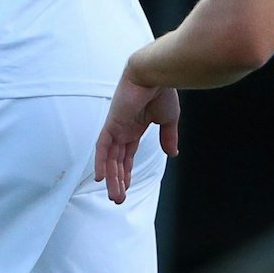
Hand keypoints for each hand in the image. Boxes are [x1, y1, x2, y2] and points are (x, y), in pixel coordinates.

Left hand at [94, 61, 178, 204]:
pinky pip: (103, 146)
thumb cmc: (163, 91)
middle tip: (118, 199)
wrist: (156, 74)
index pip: (127, 154)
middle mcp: (123, 129)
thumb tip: (172, 154)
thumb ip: (168, 137)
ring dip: (112, 178)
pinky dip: (101, 161)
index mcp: (135, 127)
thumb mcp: (169, 120)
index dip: (126, 171)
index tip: (126, 187)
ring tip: (115, 196)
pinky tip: (101, 178)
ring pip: (110, 158)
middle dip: (118, 180)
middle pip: (117, 160)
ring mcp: (116, 126)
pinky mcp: (112, 123)